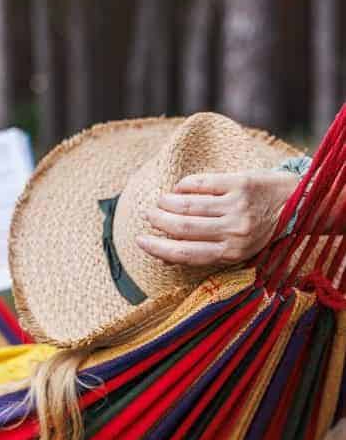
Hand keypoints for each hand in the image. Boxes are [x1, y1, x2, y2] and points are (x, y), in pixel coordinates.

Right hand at [136, 169, 301, 267]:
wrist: (300, 204)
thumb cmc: (263, 230)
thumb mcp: (238, 250)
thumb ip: (206, 252)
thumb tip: (164, 257)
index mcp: (232, 253)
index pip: (185, 253)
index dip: (158, 248)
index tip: (140, 241)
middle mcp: (234, 231)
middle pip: (182, 228)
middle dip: (158, 222)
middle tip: (147, 216)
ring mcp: (236, 206)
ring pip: (188, 204)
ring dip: (167, 202)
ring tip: (159, 202)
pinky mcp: (239, 183)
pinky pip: (201, 183)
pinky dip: (184, 185)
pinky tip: (179, 187)